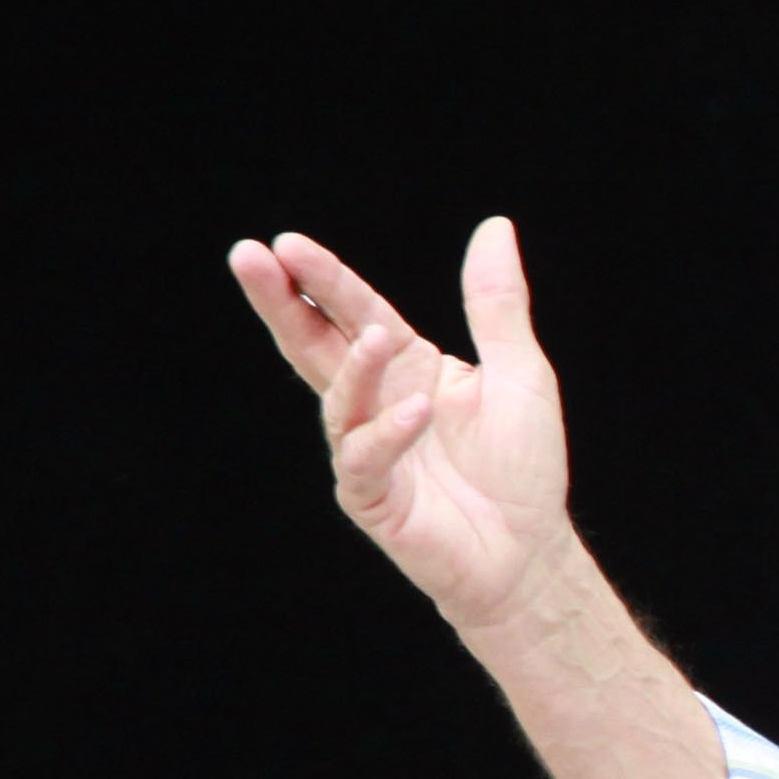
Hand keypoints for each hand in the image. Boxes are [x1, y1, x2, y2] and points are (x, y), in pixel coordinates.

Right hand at [227, 218, 577, 636]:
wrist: (531, 552)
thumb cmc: (524, 466)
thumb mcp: (522, 372)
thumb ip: (497, 304)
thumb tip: (495, 225)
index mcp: (408, 365)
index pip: (356, 310)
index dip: (324, 278)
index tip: (286, 243)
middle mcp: (378, 402)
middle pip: (316, 344)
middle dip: (281, 303)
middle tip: (248, 259)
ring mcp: (369, 450)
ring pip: (340, 400)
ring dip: (354, 366)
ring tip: (375, 335)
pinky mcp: (373, 498)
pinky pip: (367, 459)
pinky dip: (389, 433)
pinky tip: (418, 410)